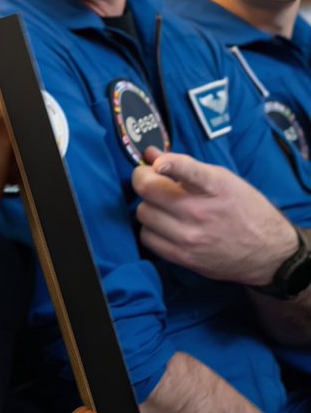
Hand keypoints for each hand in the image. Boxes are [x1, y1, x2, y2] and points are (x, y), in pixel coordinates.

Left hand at [133, 148, 299, 285]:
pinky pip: (147, 237)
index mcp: (215, 187)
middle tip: (152, 181)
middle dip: (144, 181)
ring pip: (143, 213)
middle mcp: (201, 212)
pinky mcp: (184, 257)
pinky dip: (151, 229)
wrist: (269, 253)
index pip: (186, 170)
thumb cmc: (245, 210)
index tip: (156, 162)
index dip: (167, 162)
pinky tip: (165, 226)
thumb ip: (185, 165)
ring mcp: (191, 237)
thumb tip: (150, 155)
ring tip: (164, 207)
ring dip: (149, 206)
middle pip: (147, 190)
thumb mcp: (224, 180)